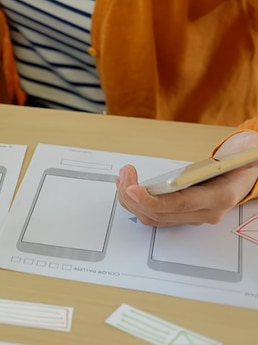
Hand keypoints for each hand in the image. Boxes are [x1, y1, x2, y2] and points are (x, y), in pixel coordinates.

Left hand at [116, 131, 257, 225]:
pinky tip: (127, 186)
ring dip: (131, 199)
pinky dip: (136, 202)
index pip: (179, 205)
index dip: (151, 200)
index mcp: (218, 198)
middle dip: (133, 194)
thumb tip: (237, 150)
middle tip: (125, 173)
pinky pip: (153, 215)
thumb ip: (229, 156)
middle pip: (159, 213)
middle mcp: (204, 213)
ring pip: (152, 217)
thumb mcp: (239, 157)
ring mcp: (192, 217)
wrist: (244, 175)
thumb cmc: (239, 165)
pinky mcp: (181, 215)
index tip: (132, 189)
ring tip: (123, 177)